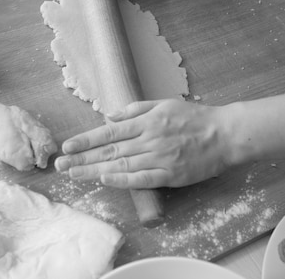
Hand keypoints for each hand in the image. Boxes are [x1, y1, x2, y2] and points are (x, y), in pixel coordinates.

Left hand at [55, 99, 234, 188]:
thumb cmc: (195, 118)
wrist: (225, 134)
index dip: (85, 140)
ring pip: (121, 166)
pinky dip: (122, 181)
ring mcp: (159, 158)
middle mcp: (149, 139)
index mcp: (146, 122)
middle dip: (82, 158)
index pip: (108, 133)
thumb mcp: (164, 104)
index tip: (66, 147)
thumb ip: (135, 110)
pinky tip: (104, 181)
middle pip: (109, 151)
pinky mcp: (170, 175)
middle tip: (60, 166)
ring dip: (94, 171)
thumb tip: (109, 117)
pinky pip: (142, 179)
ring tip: (74, 176)